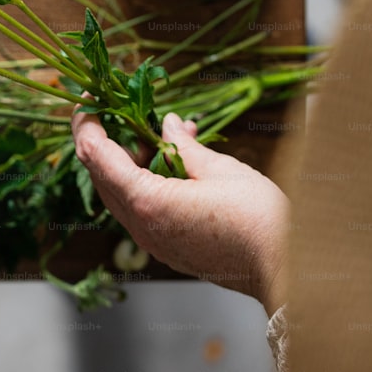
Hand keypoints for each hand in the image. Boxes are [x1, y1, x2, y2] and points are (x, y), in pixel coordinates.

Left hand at [71, 111, 288, 314]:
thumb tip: (168, 124)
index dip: (85, 122)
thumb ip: (185, 145)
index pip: (93, 153)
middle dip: (109, 136)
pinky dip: (149, 178)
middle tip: (129, 109)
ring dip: (134, 157)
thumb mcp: (220, 170)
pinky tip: (179, 160)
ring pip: (120, 189)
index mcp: (146, 200)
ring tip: (171, 133)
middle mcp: (140, 224)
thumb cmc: (260, 222)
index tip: (88, 98)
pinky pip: (141, 206)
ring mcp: (151, 240)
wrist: (286, 273)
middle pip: (101, 172)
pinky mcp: (166, 247)